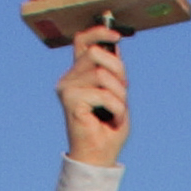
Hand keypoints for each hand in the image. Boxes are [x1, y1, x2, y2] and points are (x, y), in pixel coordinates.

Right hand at [55, 22, 127, 162]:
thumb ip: (113, 70)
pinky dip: (116, 108)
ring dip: (119, 95)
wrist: (99, 157)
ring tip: (117, 112)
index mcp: (79, 75)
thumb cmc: (108, 128)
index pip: (82, 41)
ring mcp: (66, 89)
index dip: (98, 32)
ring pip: (102, 74)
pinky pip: (103, 94)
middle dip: (118, 71)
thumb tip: (115, 44)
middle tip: (124, 93)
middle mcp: (69, 79)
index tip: (117, 35)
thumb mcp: (117, 94)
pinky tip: (113, 120)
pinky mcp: (70, 100)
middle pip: (97, 54)